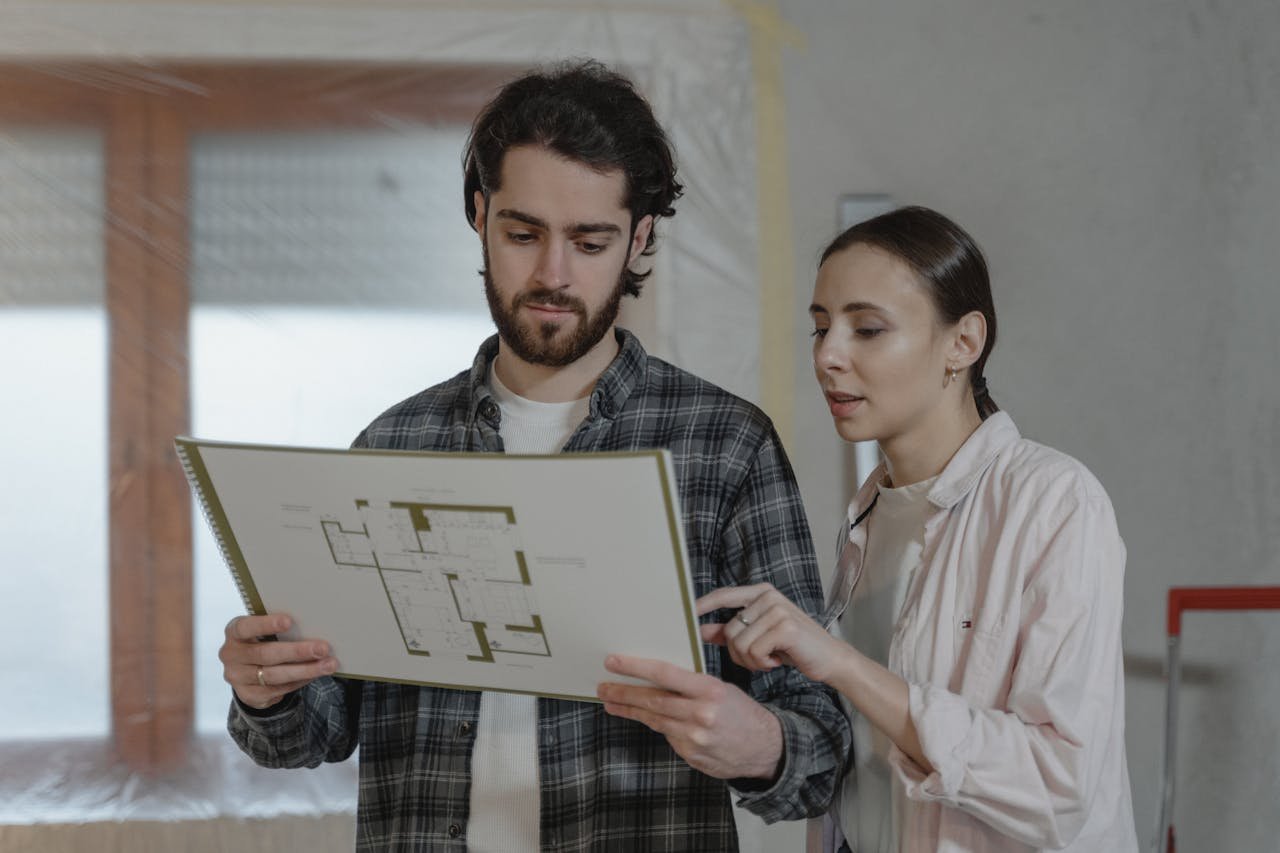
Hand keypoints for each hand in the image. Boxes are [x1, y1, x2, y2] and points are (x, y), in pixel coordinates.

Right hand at [219, 613, 337, 709]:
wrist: (247, 670)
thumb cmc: (262, 640)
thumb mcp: (262, 630)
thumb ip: (279, 629)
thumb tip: (314, 624)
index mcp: (234, 632)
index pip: (246, 627)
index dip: (266, 624)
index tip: (289, 621)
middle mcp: (231, 655)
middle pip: (266, 654)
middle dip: (297, 652)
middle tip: (322, 648)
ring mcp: (238, 678)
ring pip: (274, 676)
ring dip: (305, 670)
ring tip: (328, 665)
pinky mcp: (249, 695)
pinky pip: (278, 690)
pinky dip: (300, 681)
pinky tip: (315, 674)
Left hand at [597, 654, 781, 780]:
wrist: (765, 748)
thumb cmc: (742, 712)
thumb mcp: (722, 689)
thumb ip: (691, 685)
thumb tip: (657, 677)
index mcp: (710, 690)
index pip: (665, 674)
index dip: (636, 667)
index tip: (614, 662)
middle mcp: (700, 714)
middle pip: (652, 700)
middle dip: (623, 692)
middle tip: (603, 686)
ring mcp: (694, 737)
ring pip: (654, 719)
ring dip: (630, 710)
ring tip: (612, 702)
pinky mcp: (691, 754)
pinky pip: (667, 736)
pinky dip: (657, 726)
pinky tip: (648, 719)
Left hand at [697, 583, 847, 683]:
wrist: (829, 659)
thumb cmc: (792, 647)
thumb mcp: (760, 636)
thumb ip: (731, 632)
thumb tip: (702, 630)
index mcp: (761, 593)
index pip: (723, 595)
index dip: (702, 605)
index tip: (685, 615)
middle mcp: (768, 596)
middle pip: (730, 630)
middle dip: (739, 653)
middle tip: (760, 658)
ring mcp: (778, 609)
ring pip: (740, 643)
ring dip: (752, 660)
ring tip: (771, 658)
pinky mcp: (786, 627)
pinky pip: (754, 651)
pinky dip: (763, 663)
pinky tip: (778, 660)